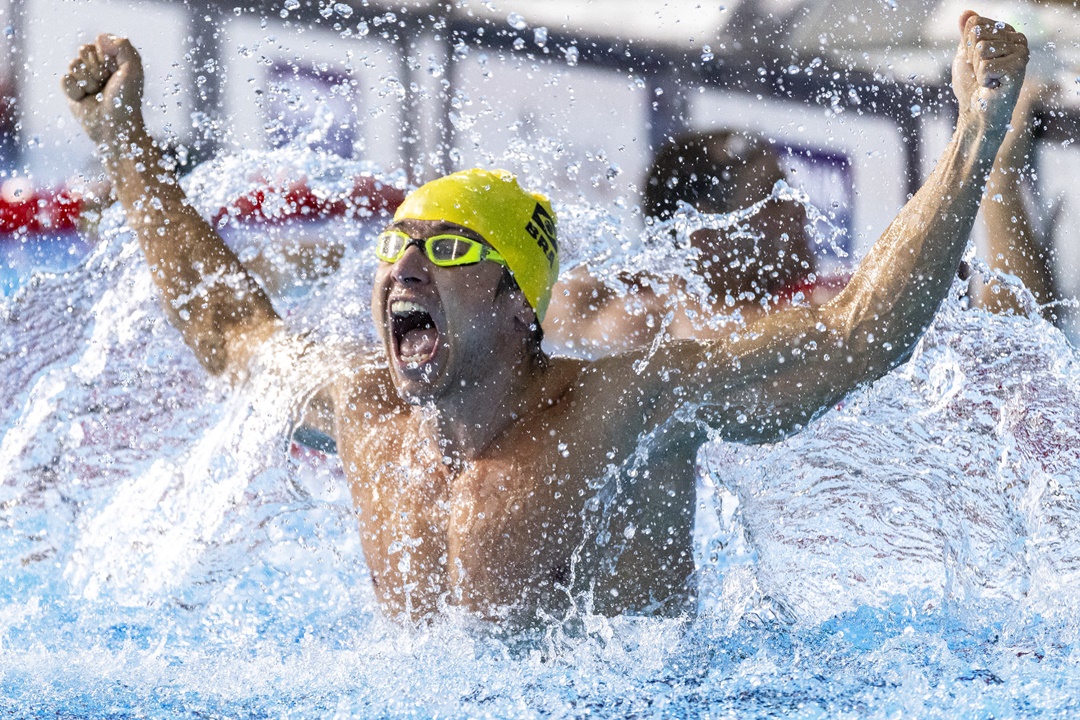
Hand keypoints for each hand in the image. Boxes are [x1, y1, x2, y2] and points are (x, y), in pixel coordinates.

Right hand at [62, 34, 144, 148]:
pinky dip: (75, 90)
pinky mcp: (71, 91)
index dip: (105, 57)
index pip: (98, 43)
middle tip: (105, 84)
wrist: (115, 128)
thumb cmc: (127, 101)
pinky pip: (64, 79)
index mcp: (113, 60)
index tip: (115, 73)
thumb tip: (100, 37)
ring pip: (73, 65)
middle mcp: (97, 67)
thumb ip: (123, 47)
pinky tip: (84, 100)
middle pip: (83, 51)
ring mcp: (83, 78)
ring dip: (86, 81)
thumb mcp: (133, 71)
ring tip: (96, 94)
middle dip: (95, 69)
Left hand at [951, 11, 1028, 133]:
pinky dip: (982, 79)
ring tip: (988, 80)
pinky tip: (993, 86)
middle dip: (972, 59)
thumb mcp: (965, 55)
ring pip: (981, 50)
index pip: (976, 23)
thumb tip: (966, 13)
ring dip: (977, 69)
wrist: (976, 113)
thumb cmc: (972, 86)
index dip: (967, 46)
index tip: (975, 61)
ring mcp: (1021, 52)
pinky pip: (985, 65)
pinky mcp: (1019, 67)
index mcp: (1007, 33)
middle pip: (978, 36)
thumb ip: (967, 33)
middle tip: (982, 73)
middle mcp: (1018, 39)